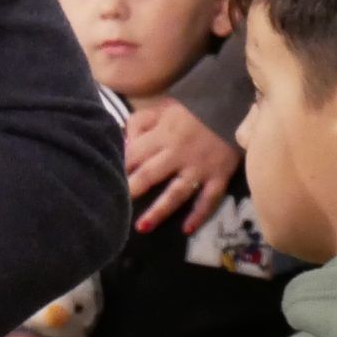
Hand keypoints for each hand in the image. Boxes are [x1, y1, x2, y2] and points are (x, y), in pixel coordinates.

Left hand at [125, 98, 238, 234]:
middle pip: (150, 175)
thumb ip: (139, 124)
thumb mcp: (160, 107)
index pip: (134, 154)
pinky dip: (199, 215)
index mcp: (161, 135)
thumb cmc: (191, 109)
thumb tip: (123, 147)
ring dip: (159, 211)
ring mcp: (199, 168)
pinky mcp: (219, 177)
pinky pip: (209, 200)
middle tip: (115, 207)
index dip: (119, 168)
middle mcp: (178, 153)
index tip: (106, 180)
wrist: (231, 107)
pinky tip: (186, 229)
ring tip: (142, 227)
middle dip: (132, 190)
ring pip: (176, 193)